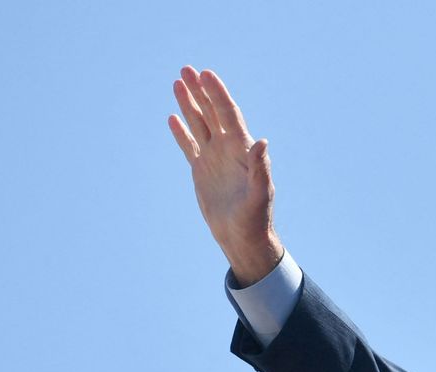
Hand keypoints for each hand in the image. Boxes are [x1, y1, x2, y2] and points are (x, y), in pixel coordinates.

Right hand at [168, 66, 282, 285]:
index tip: (206, 74)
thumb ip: (261, 167)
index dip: (218, 94)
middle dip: (200, 91)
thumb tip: (262, 141)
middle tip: (187, 69)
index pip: (229, 115)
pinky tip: (173, 117)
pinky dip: (182, 132)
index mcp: (243, 151)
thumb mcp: (259, 193)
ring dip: (189, 104)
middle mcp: (228, 150)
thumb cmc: (256, 218)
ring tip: (177, 82)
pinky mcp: (202, 171)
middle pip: (212, 113)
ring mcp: (214, 159)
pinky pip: (190, 146)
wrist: (243, 238)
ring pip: (200, 124)